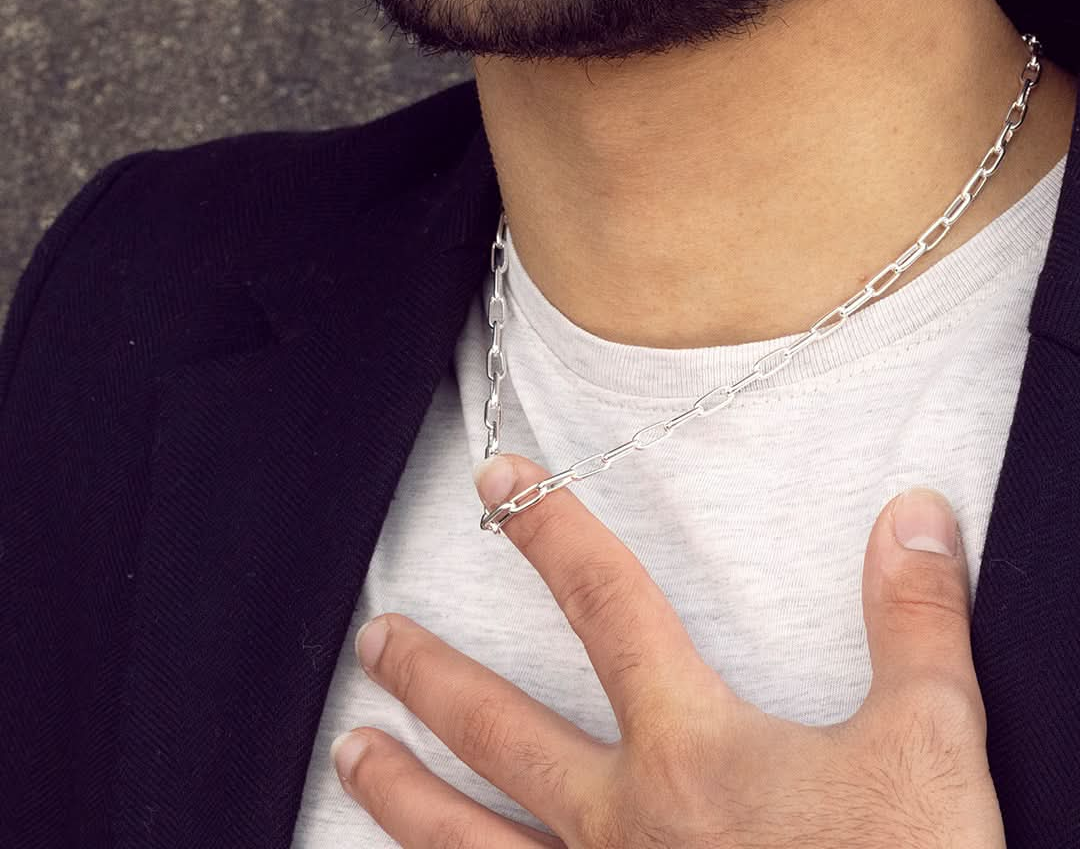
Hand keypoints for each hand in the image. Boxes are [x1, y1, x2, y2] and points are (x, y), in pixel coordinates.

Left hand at [330, 452, 1005, 847]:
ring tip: (351, 753)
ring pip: (468, 840)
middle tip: (377, 638)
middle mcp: (621, 823)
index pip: (605, 605)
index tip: (502, 480)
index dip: (550, 529)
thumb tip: (914, 512)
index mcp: (689, 751)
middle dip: (430, 674)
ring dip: (402, 794)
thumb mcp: (930, 748)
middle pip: (498, 728)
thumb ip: (913, 623)